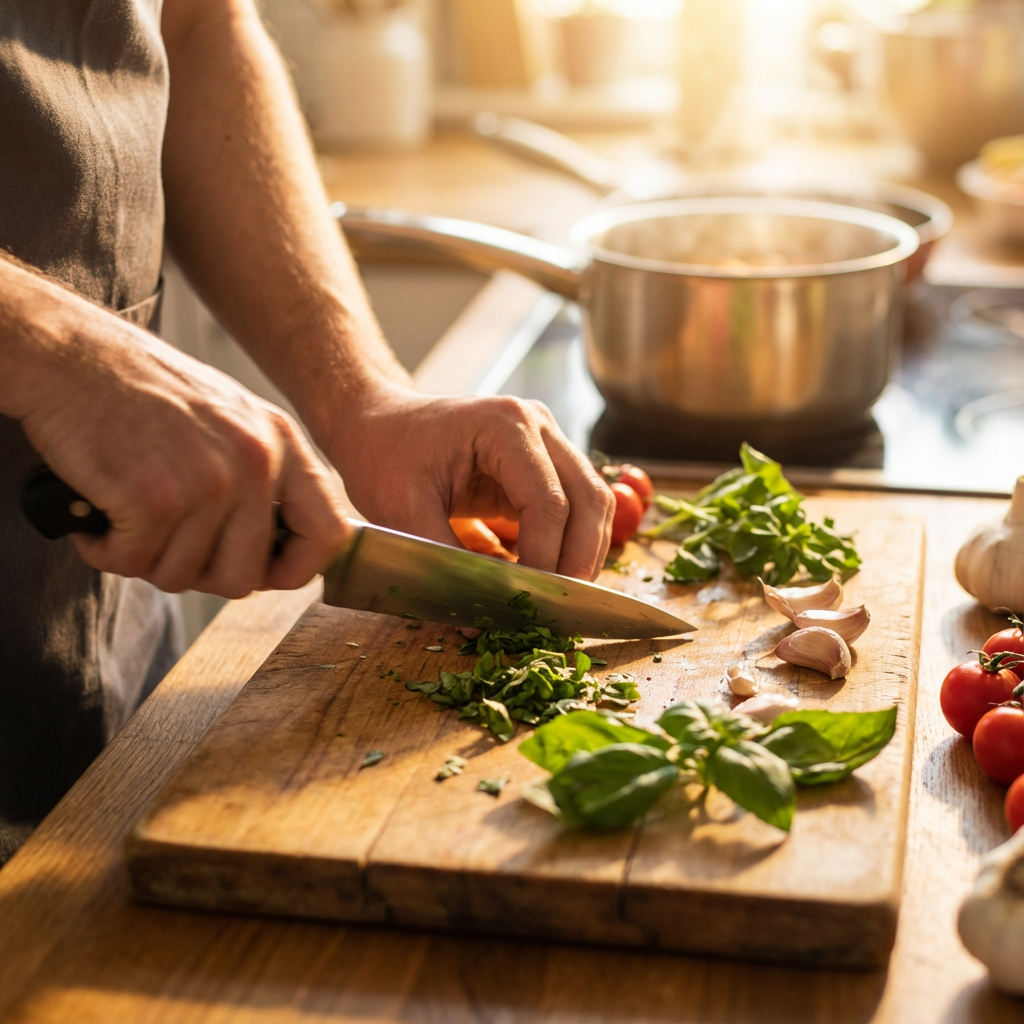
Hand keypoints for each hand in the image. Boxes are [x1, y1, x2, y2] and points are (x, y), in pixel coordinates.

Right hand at [12, 296, 348, 597]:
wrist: (73, 353)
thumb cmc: (145, 392)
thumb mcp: (232, 419)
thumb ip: (264, 478)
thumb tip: (280, 553)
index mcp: (283, 444)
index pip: (329, 535)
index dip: (295, 570)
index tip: (261, 572)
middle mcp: (256, 463)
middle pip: (245, 576)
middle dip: (200, 574)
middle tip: (167, 542)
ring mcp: (208, 481)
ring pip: (184, 576)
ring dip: (147, 558)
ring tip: (128, 513)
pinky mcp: (154, 498)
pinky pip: (135, 563)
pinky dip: (107, 550)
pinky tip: (101, 513)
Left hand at [325, 386, 614, 580]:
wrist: (376, 424)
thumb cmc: (383, 456)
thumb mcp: (402, 510)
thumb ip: (445, 563)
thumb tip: (481, 619)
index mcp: (504, 425)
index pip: (549, 501)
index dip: (545, 558)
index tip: (527, 601)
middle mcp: (537, 424)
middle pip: (589, 498)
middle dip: (578, 560)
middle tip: (557, 609)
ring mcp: (547, 440)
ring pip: (595, 502)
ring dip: (583, 553)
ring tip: (556, 597)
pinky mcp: (545, 463)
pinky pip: (577, 506)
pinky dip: (571, 543)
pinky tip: (548, 577)